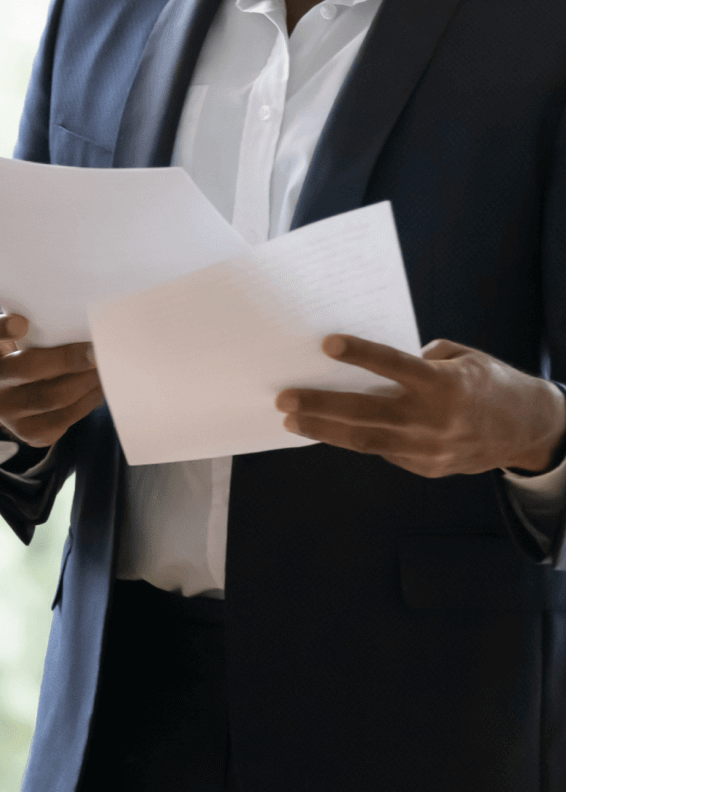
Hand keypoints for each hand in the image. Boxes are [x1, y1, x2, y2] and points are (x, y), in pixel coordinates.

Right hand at [0, 312, 102, 449]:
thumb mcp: (20, 331)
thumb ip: (39, 322)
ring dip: (83, 382)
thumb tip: (83, 320)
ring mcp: (3, 410)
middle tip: (94, 351)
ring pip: (49, 398)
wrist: (15, 390)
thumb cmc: (24, 347)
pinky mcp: (26, 432)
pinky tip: (98, 387)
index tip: (22, 322)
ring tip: (104, 367)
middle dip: (65, 360)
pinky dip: (86, 402)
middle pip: (24, 369)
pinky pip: (61, 420)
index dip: (0, 329)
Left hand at [274, 335, 565, 478]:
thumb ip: (417, 360)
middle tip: (284, 398)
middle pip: (366, 414)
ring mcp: (429, 449)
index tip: (326, 344)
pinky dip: (355, 439)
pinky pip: (383, 451)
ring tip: (292, 420)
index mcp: (443, 384)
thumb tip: (368, 366)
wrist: (528, 430)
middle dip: (321, 406)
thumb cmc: (488, 382)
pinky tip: (329, 429)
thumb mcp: (459, 357)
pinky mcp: (427, 468)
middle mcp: (433, 420)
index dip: (360, 354)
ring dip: (325, 430)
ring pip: (366, 441)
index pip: (393, 366)